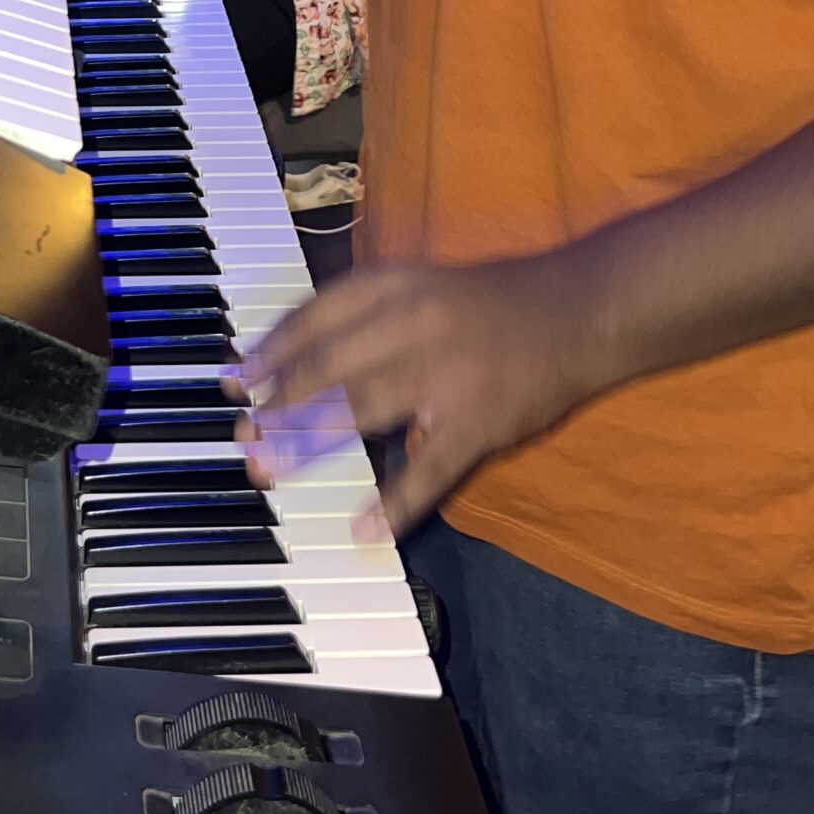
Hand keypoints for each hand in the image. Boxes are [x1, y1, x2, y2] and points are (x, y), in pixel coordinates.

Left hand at [238, 254, 605, 538]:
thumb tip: (287, 357)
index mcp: (394, 285)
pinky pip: (429, 469)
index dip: (271, 349)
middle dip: (278, 403)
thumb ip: (361, 316)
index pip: (316, 315)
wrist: (579, 310)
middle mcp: (412, 322)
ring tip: (270, 470)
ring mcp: (445, 374)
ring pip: (363, 410)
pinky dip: (395, 502)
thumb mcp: (418, 286)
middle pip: (329, 365)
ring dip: (309, 444)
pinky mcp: (478, 422)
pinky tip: (363, 528)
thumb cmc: (486, 304)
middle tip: (242, 434)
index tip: (235, 378)